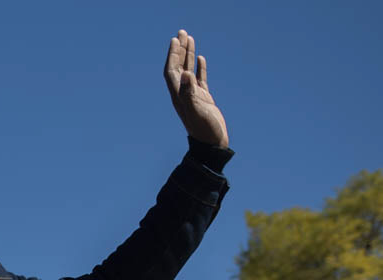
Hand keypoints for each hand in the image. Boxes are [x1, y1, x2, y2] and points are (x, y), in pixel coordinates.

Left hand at [163, 29, 227, 147]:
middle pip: (178, 67)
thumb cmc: (204, 129)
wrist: (212, 144)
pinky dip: (199, 68)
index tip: (175, 40)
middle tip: (182, 32)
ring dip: (188, 55)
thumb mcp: (196, 109)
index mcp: (178, 95)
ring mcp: (193, 95)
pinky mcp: (204, 99)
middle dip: (179, 50)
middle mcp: (183, 94)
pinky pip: (199, 79)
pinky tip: (200, 58)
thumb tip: (184, 73)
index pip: (171, 70)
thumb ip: (189, 92)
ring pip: (188, 70)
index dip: (172, 55)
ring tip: (190, 38)